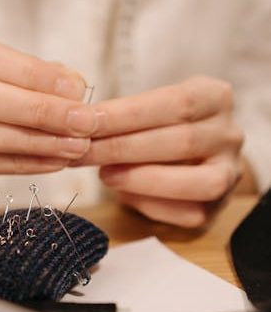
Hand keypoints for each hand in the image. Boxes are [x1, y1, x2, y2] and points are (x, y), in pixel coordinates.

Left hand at [73, 76, 243, 227]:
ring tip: (104, 175)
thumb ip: (125, 116)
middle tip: (83, 152)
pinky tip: (123, 195)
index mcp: (215, 98)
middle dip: (124, 148)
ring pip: (194, 182)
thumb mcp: (149, 109)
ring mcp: (229, 174)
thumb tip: (81, 126)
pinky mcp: (216, 209)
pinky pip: (187, 212)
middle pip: (181, 141)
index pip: (176, 103)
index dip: (128, 114)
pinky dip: (150, 204)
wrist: (190, 161)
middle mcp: (229, 136)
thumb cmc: (160, 130)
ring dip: (141, 179)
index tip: (88, 122)